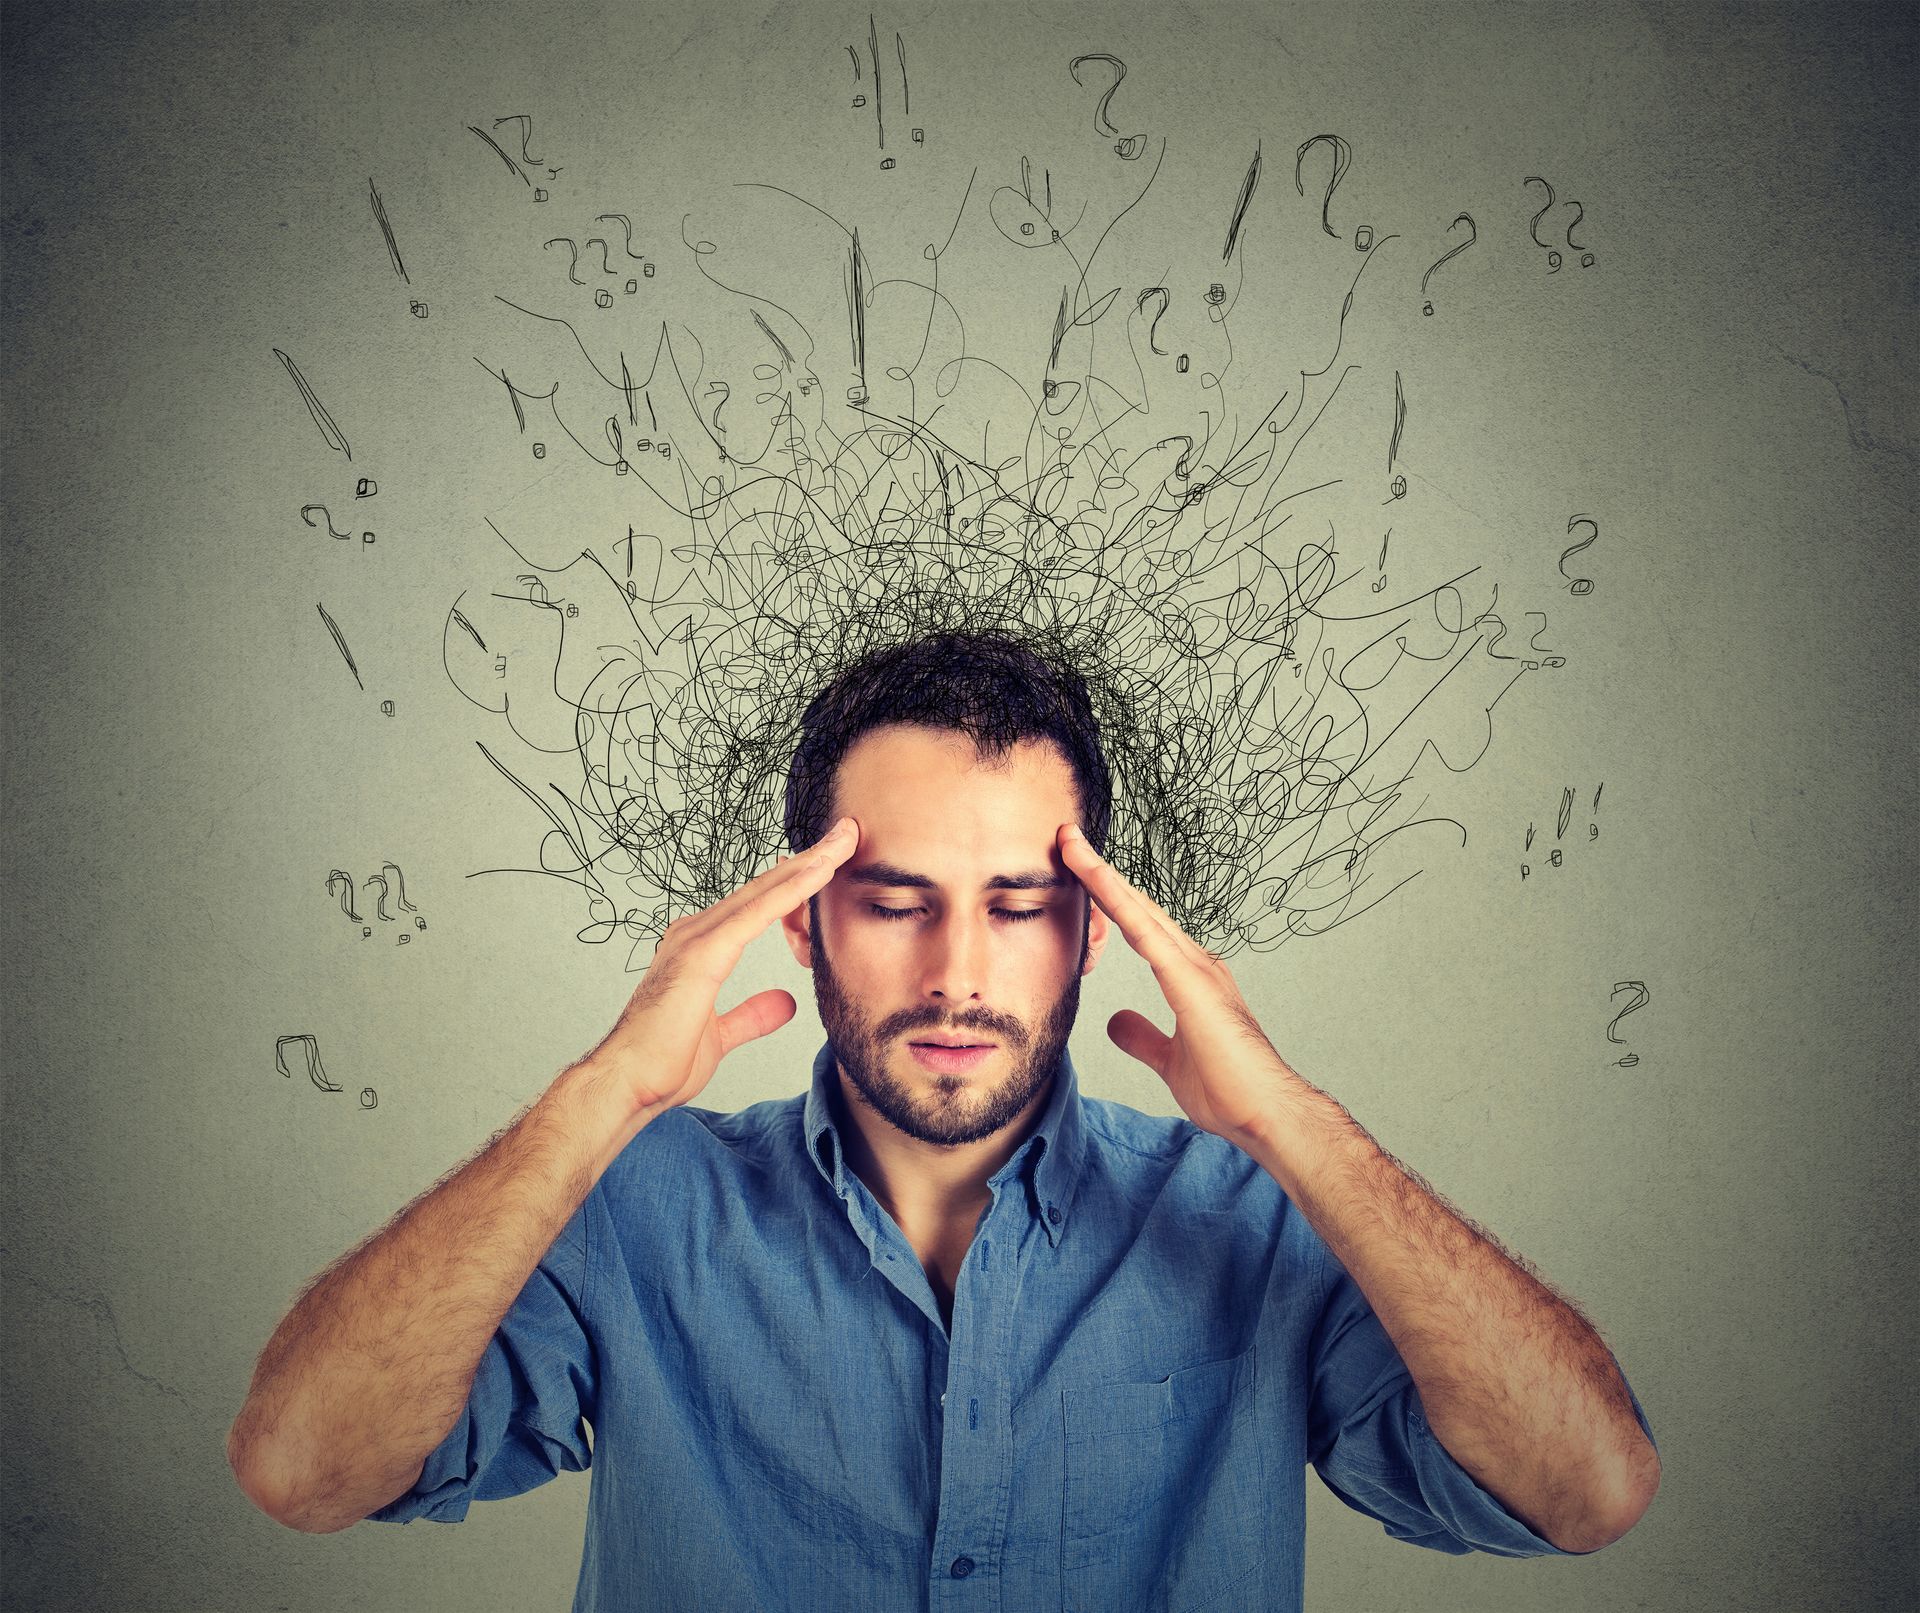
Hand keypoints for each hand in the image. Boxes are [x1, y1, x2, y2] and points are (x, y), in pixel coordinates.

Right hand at [583, 816, 860, 1117]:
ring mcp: (696, 939)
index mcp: (701, 948)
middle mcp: (696, 933)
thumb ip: (752, 1014)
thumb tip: (785, 1003)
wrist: (628, 1083)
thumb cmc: (662, 1062)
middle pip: (765, 888)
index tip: (832, 862)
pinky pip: (756, 914)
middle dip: (810, 859)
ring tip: (845, 840)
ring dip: (808, 865)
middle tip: (847, 832)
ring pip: (764, 892)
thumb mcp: (721, 1035)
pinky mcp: (701, 954)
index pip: (760, 906)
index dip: (797, 882)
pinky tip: (819, 873)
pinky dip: (790, 890)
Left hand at [1057, 822, 1292, 1149]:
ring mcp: (1197, 969)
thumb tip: (1115, 1019)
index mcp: (1191, 979)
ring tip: (1070, 844)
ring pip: (1140, 911)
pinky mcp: (1192, 983)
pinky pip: (1147, 934)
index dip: (1111, 898)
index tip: (1078, 870)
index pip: (1141, 927)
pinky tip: (1096, 879)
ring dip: (1103, 876)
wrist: (1266, 1115)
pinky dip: (1119, 902)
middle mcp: (1196, 963)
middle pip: (1138, 907)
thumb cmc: (1230, 1091)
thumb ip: (1143, 1037)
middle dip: (1100, 873)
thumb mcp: (1169, 1060)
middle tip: (1066, 838)